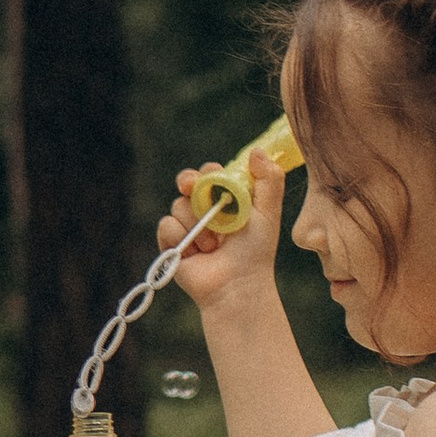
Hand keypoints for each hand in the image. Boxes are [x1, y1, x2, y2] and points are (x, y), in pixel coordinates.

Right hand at [163, 149, 288, 333]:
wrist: (237, 285)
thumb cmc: (255, 252)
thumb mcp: (268, 213)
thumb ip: (269, 181)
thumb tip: (256, 151)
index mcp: (224, 199)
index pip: (210, 174)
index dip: (208, 172)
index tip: (212, 175)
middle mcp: (203, 210)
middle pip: (187, 182)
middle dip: (188, 181)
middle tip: (191, 186)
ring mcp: (186, 226)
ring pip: (178, 205)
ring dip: (197, 224)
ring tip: (213, 245)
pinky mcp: (171, 243)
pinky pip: (166, 225)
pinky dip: (180, 237)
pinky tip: (197, 253)